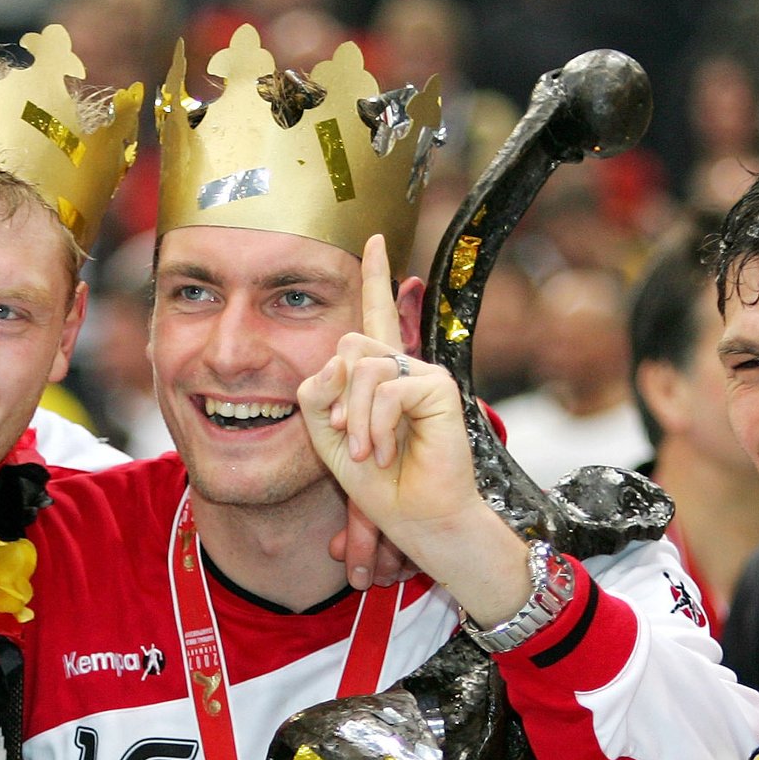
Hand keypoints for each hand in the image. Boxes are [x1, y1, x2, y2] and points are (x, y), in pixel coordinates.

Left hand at [299, 235, 530, 623]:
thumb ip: (319, 393)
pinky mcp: (439, 388)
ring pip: (361, 365)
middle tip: (349, 438)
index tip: (374, 240)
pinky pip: (388, 386)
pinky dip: (375, 424)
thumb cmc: (379, 483)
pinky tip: (384, 450)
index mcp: (380, 375)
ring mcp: (424, 374)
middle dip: (337, 396)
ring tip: (367, 452)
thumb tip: (340, 357)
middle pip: (348, 343)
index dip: (375, 277)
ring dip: (355, 418)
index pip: (374, 316)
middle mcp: (405, 366)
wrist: (418, 519)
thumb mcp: (328, 436)